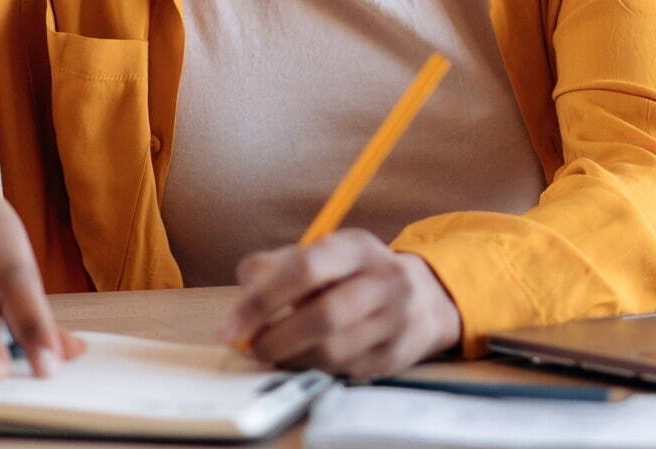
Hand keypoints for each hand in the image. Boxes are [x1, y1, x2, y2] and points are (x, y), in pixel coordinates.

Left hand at [220, 229, 462, 377]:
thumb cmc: (354, 277)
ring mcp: (397, 319)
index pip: (305, 268)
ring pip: (334, 350)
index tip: (230, 328)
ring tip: (273, 354)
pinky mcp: (398, 354)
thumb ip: (275, 266)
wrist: (425, 299)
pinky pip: (346, 370)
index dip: (261, 301)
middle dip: (275, 339)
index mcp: (356, 247)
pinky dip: (315, 369)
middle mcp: (384, 279)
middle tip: (249, 349)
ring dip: (292, 358)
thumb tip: (245, 293)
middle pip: (323, 316)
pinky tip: (303, 361)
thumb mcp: (321, 256)